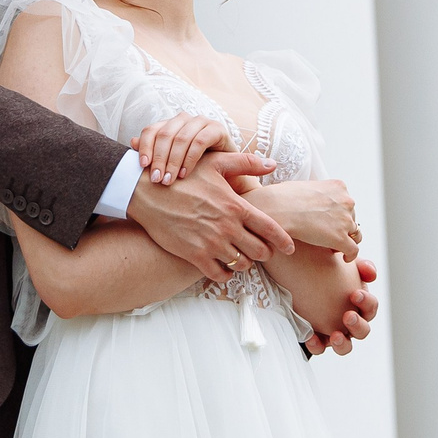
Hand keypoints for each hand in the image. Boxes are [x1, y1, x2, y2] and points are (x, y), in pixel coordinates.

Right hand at [125, 147, 285, 277]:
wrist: (148, 192)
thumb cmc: (183, 175)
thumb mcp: (215, 163)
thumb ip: (245, 163)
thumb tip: (272, 163)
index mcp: (235, 206)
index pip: (270, 229)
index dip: (284, 241)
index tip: (290, 248)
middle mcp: (227, 227)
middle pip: (259, 251)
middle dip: (264, 252)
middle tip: (261, 250)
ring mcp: (211, 243)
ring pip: (241, 264)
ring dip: (244, 263)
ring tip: (241, 257)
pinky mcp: (194, 255)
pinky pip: (219, 274)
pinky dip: (225, 273)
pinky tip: (224, 266)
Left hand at [131, 112, 231, 184]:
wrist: (224, 175)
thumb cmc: (194, 168)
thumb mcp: (171, 162)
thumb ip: (153, 152)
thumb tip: (133, 142)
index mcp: (169, 125)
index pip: (151, 130)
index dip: (145, 147)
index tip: (142, 166)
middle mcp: (184, 119)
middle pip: (165, 134)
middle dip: (159, 159)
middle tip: (156, 179)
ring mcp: (201, 122)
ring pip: (181, 138)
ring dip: (173, 161)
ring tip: (169, 180)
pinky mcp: (217, 129)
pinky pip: (200, 141)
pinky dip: (190, 159)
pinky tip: (185, 174)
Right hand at [248, 177, 359, 253]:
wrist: (276, 208)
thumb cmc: (283, 198)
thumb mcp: (307, 186)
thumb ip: (319, 194)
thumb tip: (316, 203)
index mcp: (339, 187)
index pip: (347, 204)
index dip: (339, 215)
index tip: (329, 222)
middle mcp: (346, 201)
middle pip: (352, 218)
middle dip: (342, 227)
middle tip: (327, 235)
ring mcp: (344, 220)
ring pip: (355, 235)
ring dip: (345, 240)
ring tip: (332, 246)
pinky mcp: (340, 238)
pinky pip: (354, 250)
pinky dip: (350, 255)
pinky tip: (343, 258)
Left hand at [304, 259, 378, 355]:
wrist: (292, 275)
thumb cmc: (321, 268)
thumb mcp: (339, 261)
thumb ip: (357, 264)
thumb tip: (370, 271)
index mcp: (358, 303)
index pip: (370, 306)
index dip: (366, 302)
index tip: (355, 294)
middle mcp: (349, 320)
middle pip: (363, 331)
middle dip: (357, 325)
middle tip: (348, 316)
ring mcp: (333, 332)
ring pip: (345, 346)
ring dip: (343, 343)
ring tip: (336, 336)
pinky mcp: (317, 339)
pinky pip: (319, 348)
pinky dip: (316, 345)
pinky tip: (310, 337)